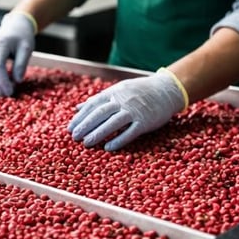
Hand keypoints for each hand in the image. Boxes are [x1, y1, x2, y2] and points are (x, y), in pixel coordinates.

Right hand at [0, 11, 37, 96]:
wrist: (14, 25)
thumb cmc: (22, 36)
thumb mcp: (27, 48)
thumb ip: (21, 64)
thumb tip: (17, 81)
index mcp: (0, 45)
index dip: (3, 81)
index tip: (11, 91)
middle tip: (8, 95)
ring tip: (5, 91)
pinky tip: (0, 84)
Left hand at [68, 68, 187, 150]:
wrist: (168, 89)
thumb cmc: (139, 91)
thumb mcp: (118, 90)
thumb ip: (98, 100)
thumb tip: (78, 107)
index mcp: (115, 93)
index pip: (93, 104)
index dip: (81, 117)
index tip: (70, 128)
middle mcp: (123, 100)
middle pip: (101, 113)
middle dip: (86, 125)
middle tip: (74, 137)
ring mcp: (135, 111)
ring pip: (114, 122)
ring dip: (99, 133)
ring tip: (86, 143)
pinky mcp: (146, 121)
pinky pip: (131, 132)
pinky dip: (119, 140)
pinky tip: (108, 148)